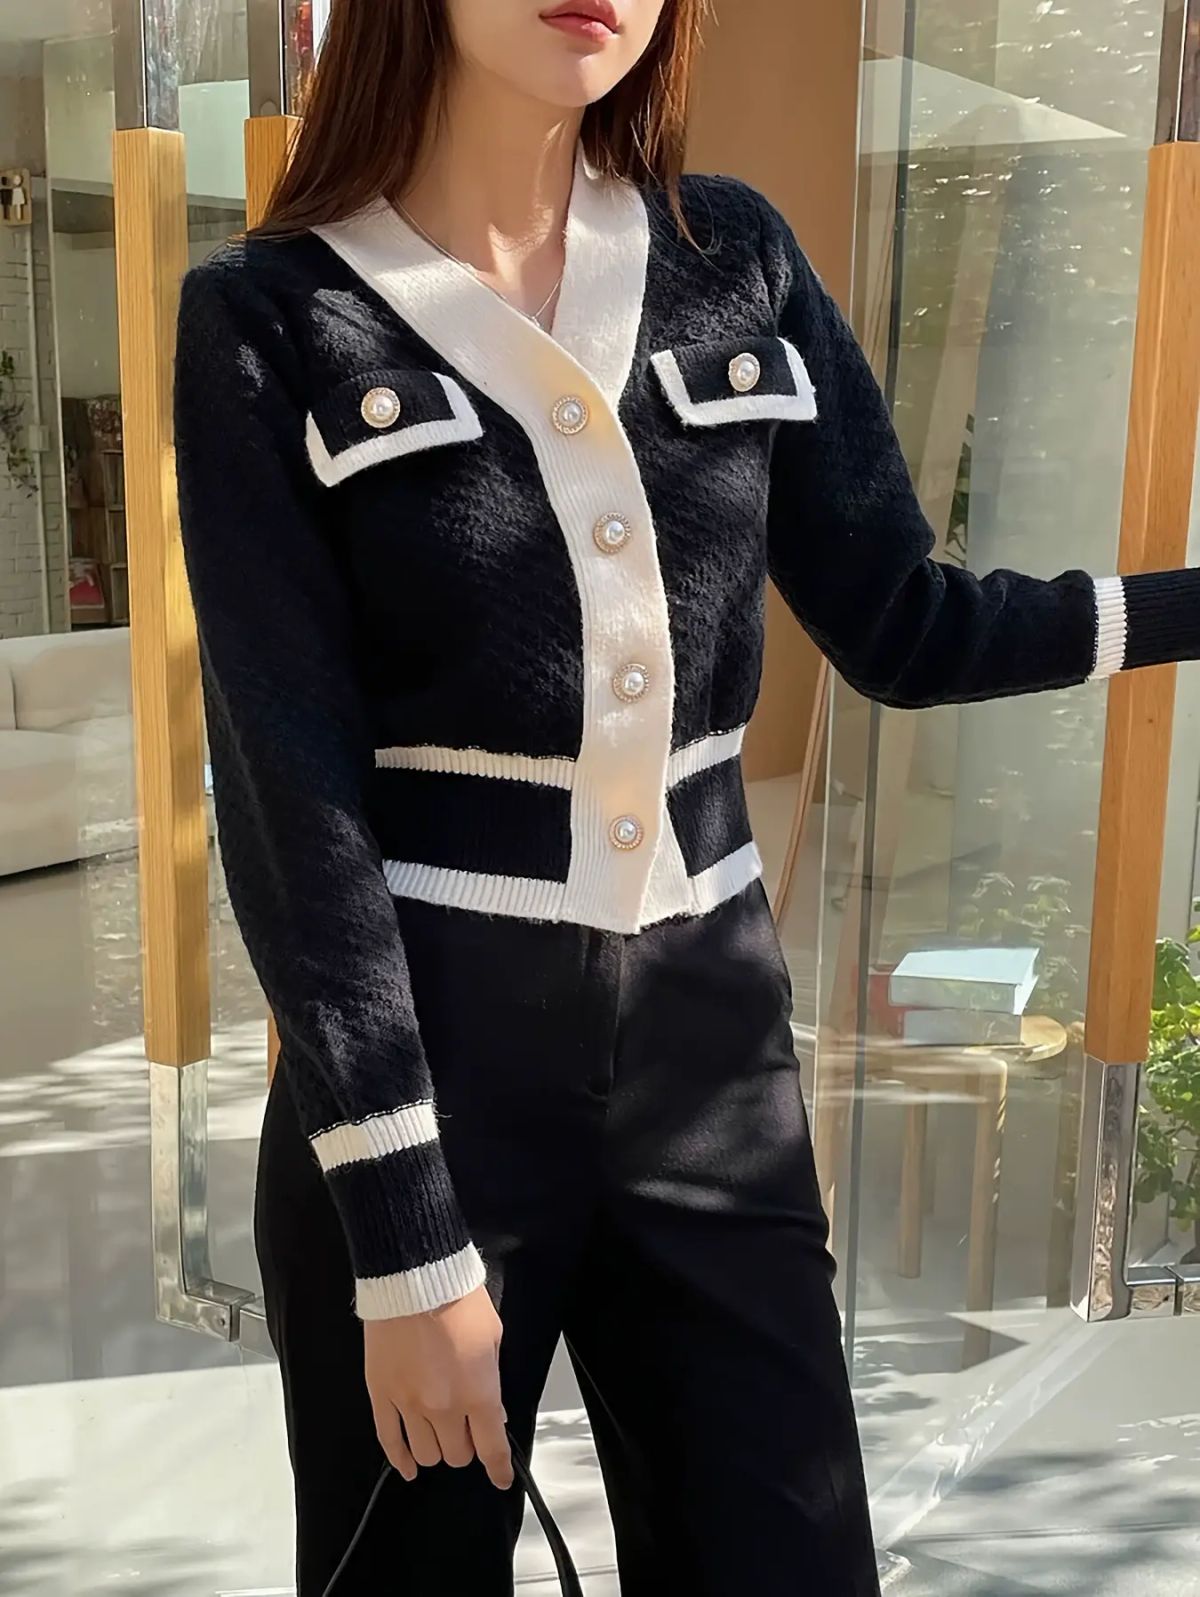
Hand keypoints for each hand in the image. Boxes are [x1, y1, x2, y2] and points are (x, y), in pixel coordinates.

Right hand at [364, 1284, 512, 1489]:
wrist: (415, 1276)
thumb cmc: (457, 1298)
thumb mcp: (493, 1337)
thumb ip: (492, 1380)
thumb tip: (492, 1410)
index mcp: (478, 1393)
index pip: (490, 1448)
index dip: (498, 1469)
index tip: (501, 1477)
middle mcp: (444, 1407)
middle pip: (456, 1455)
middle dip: (466, 1448)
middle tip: (468, 1433)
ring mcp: (409, 1404)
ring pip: (425, 1453)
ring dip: (436, 1450)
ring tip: (440, 1437)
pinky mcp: (382, 1394)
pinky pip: (389, 1440)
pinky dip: (400, 1459)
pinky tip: (408, 1467)